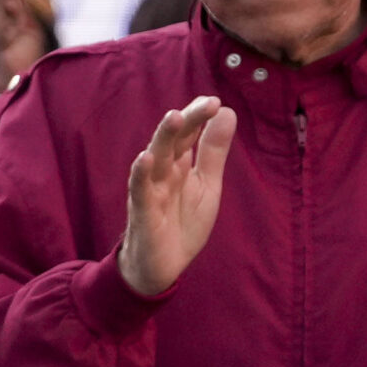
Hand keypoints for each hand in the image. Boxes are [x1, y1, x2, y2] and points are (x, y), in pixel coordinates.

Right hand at [119, 96, 235, 297]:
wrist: (162, 265)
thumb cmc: (181, 222)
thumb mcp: (206, 185)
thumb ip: (213, 151)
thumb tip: (227, 113)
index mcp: (179, 164)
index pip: (188, 133)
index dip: (199, 116)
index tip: (215, 101)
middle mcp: (162, 171)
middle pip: (173, 140)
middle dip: (188, 120)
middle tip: (208, 103)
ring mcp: (150, 189)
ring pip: (154, 158)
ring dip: (163, 138)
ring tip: (175, 117)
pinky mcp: (142, 211)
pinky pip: (139, 190)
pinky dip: (141, 173)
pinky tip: (145, 157)